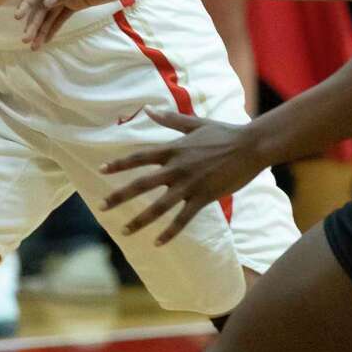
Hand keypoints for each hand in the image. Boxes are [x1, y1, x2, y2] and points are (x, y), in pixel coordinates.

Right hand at [16, 0, 141, 48]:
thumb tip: (47, 3)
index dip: (28, 2)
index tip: (19, 17)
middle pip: (41, 3)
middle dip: (32, 21)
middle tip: (24, 38)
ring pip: (49, 13)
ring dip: (39, 28)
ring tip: (32, 45)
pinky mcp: (76, 4)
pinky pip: (60, 17)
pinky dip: (52, 28)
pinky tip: (44, 40)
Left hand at [100, 108, 264, 245]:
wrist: (250, 146)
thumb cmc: (224, 133)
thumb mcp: (194, 123)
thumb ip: (169, 120)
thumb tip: (148, 108)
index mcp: (173, 149)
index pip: (140, 158)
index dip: (120, 164)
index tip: (101, 170)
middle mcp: (177, 168)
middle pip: (142, 184)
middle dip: (119, 196)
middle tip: (102, 207)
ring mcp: (190, 184)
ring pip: (159, 206)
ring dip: (140, 220)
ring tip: (124, 231)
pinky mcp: (204, 197)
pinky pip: (182, 219)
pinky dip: (169, 231)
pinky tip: (157, 243)